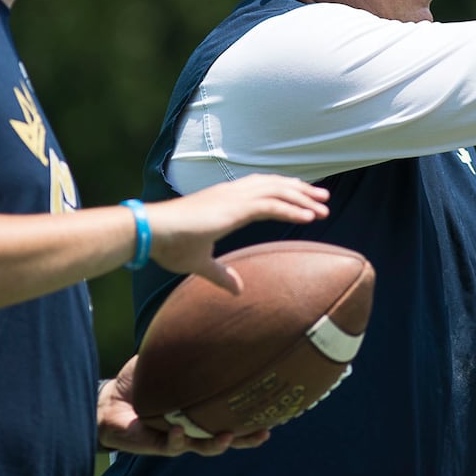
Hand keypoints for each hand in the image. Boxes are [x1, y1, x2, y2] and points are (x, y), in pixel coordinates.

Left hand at [96, 354, 270, 455]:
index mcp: (199, 410)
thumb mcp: (165, 361)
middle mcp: (193, 427)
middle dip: (245, 438)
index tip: (275, 410)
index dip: (251, 415)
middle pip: (226, 437)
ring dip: (216, 444)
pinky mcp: (156, 444)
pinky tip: (178, 431)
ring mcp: (176, 438)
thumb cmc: (140, 382)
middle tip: (264, 432)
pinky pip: (170, 445)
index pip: (230, 414)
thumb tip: (202, 319)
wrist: (108, 401)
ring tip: (227, 437)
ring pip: (203, 447)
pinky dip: (176, 439)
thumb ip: (183, 348)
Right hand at [146, 174, 329, 293]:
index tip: (303, 197)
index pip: (261, 189)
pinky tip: (310, 216)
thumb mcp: (200, 263)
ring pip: (277, 192)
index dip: (283, 192)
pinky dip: (292, 208)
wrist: (151, 232)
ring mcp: (233, 198)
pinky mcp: (234, 207)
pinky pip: (271, 206)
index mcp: (224, 200)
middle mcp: (231, 193)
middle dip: (300, 190)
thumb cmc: (169, 244)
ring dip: (303, 198)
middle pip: (274, 185)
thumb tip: (237, 289)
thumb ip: (220, 275)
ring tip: (324, 206)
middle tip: (323, 197)